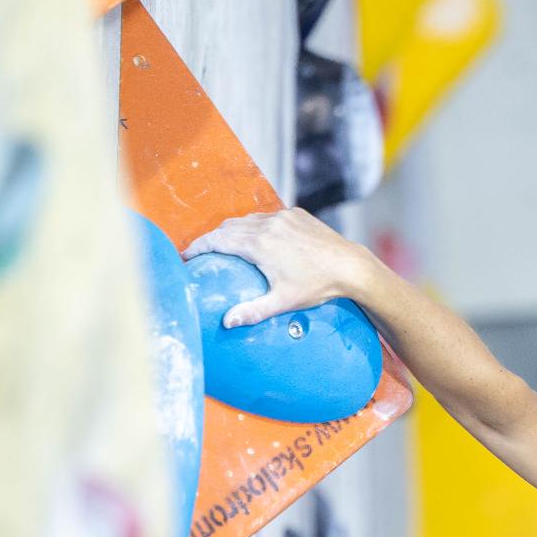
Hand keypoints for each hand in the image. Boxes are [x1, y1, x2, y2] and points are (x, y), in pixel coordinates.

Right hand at [183, 208, 381, 328]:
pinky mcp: (295, 214)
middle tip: (202, 253)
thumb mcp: (282, 301)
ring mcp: (282, 217)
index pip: (217, 240)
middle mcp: (267, 225)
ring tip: (225, 246)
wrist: (350, 266)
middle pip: (228, 227)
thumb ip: (252, 311)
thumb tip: (227, 322)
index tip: (186, 255)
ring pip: (246, 220)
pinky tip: (256, 239)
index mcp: (259, 244)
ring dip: (233, 231)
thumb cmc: (317, 286)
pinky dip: (254, 226)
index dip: (198, 246)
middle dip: (212, 239)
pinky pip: (266, 217)